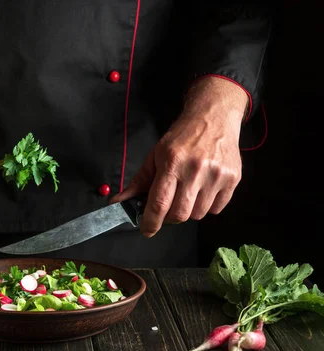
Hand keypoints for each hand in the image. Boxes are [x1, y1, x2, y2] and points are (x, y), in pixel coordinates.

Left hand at [111, 77, 247, 236]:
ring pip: (198, 214)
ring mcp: (217, 175)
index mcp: (172, 163)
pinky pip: (217, 209)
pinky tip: (203, 190)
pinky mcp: (233, 179)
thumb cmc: (181, 138)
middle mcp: (196, 170)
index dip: (151, 222)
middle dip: (169, 218)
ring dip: (189, 211)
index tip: (146, 230)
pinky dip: (207, 206)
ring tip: (187, 193)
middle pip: (180, 214)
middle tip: (167, 209)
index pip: (159, 202)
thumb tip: (119, 201)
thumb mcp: (155, 156)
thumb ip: (139, 182)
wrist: (213, 118)